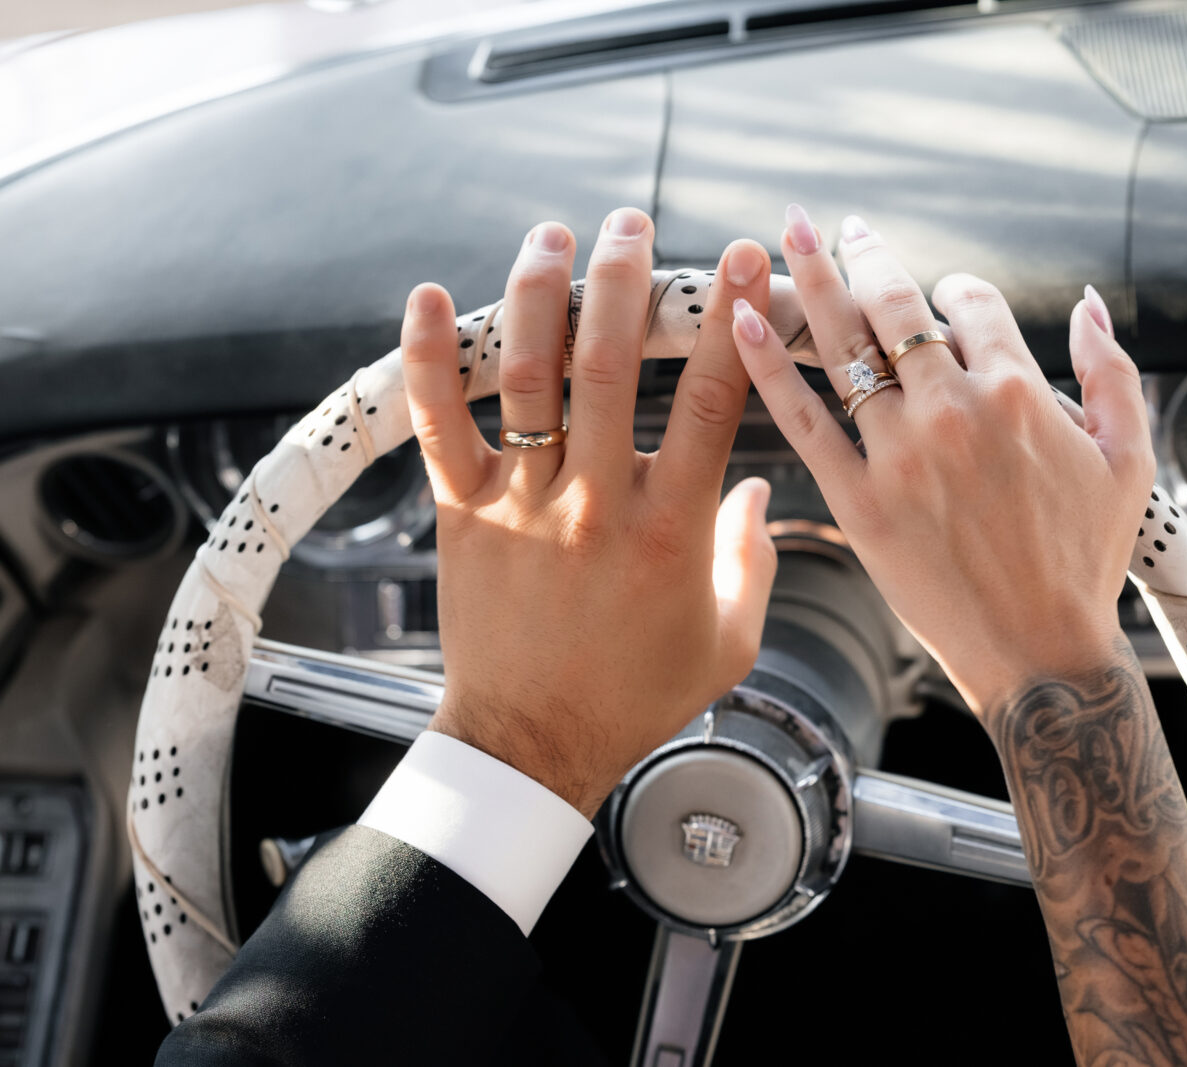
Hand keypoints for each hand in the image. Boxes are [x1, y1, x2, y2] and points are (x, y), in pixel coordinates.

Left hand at [402, 208, 777, 816]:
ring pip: (531, 374)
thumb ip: (753, 559)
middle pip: (616, 360)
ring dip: (541, 291)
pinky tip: (426, 295)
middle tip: (633, 223)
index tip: (746, 258)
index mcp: (673, 528)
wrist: (533, 743)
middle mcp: (600, 502)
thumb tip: (760, 492)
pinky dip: (429, 356)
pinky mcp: (464, 514)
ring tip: (552, 236)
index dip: (736, 318)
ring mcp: (526, 504)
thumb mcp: (728, 639)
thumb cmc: (633, 695)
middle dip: (627, 275)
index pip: (717, 399)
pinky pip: (440, 423)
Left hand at [730, 206, 1154, 719]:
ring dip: (809, 284)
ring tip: (782, 237)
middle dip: (862, 254)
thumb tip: (1088, 306)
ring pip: (844, 350)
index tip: (939, 294)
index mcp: (1019, 394)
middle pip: (894, 308)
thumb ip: (1112, 375)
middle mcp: (953, 413)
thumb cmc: (1086, 561)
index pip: (971, 304)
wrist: (1039, 655)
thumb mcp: (1128, 462)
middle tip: (832, 225)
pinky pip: (804, 422)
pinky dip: (769, 368)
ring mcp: (900, 457)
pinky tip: (741, 323)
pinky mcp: (858, 502)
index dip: (954, 289)